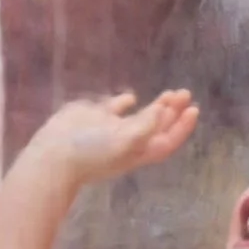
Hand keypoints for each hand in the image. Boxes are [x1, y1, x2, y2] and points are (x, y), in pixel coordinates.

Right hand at [29, 91, 198, 184]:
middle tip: (185, 94)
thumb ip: (146, 126)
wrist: (55, 154)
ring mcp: (111, 129)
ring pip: (140, 118)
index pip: (167, 139)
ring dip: (156, 106)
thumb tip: (163, 110)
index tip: (194, 109)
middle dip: (173, 112)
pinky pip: (115, 109)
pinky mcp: (94, 117)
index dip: (182, 127)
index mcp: (139, 151)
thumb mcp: (125, 142)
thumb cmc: (93, 152)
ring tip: (170, 94)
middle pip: (158, 127)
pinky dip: (125, 102)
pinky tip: (131, 98)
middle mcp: (128, 141)